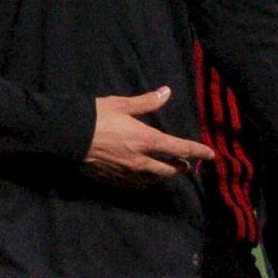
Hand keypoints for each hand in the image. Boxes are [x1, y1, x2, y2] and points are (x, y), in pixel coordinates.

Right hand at [83, 86, 213, 184]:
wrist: (67, 136)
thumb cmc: (95, 116)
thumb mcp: (122, 104)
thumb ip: (146, 102)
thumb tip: (166, 92)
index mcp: (147, 140)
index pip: (180, 148)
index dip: (198, 151)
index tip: (210, 155)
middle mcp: (141, 160)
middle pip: (170, 170)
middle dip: (181, 167)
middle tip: (185, 163)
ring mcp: (128, 173)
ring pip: (154, 180)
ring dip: (164, 175)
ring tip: (167, 171)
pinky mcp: (114, 180)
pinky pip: (136, 185)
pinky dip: (145, 182)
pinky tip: (144, 179)